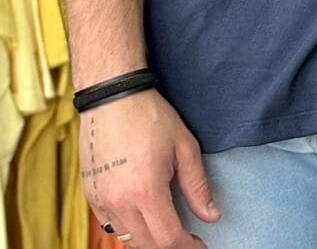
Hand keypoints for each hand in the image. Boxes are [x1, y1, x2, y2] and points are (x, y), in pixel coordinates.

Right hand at [80, 89, 220, 247]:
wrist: (112, 96)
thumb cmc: (149, 116)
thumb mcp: (184, 146)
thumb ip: (197, 185)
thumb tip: (211, 215)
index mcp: (146, 191)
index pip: (168, 239)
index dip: (188, 247)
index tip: (199, 245)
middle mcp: (120, 202)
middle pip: (147, 245)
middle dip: (170, 245)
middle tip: (187, 237)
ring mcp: (102, 201)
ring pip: (127, 239)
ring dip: (148, 238)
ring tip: (166, 224)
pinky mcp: (91, 195)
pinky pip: (111, 225)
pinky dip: (128, 228)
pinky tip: (141, 214)